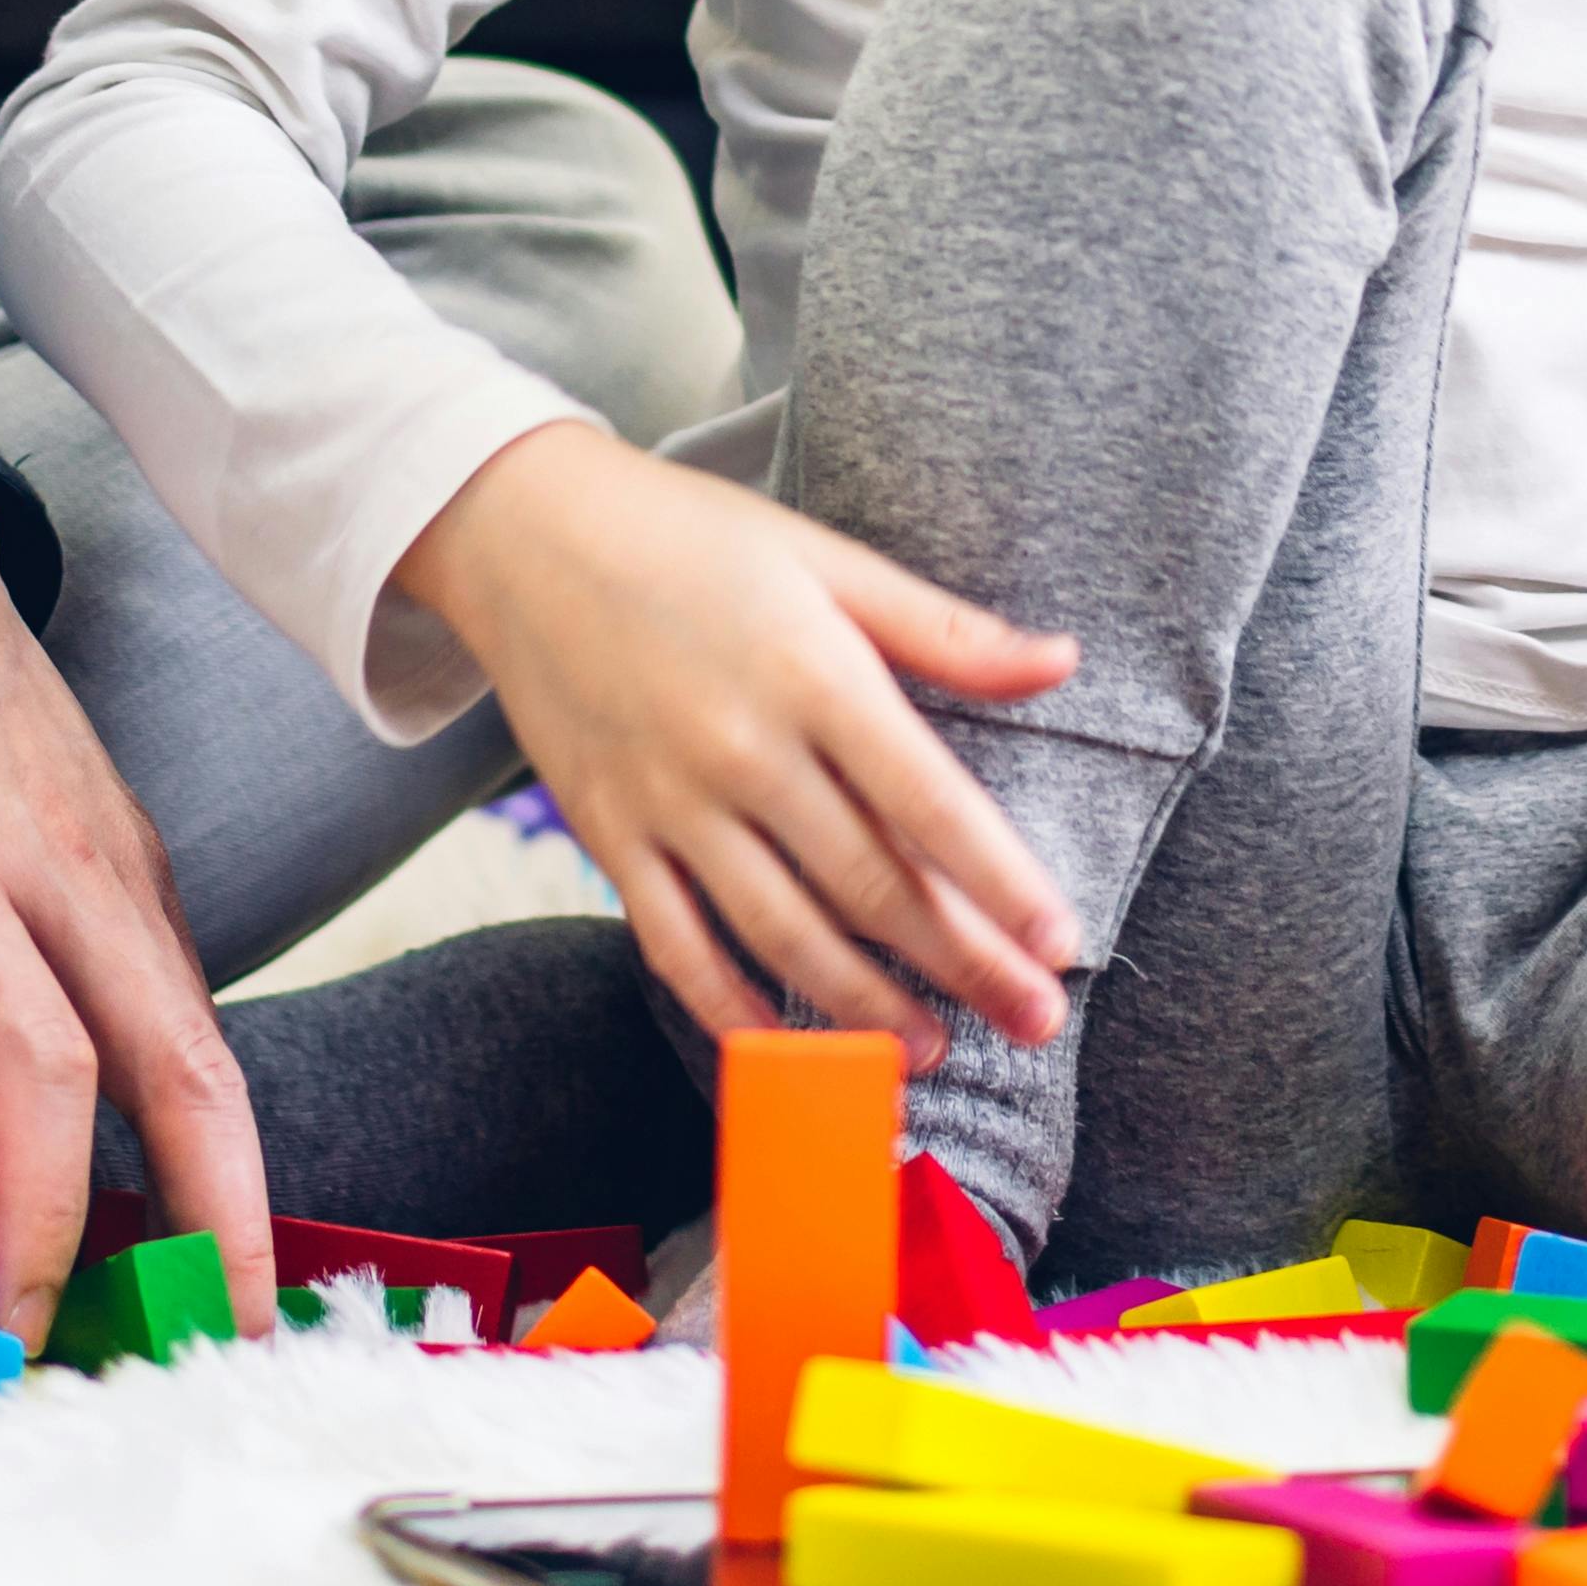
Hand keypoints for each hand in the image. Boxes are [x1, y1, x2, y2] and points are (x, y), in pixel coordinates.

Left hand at [0, 416, 256, 1339]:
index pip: (38, 1066)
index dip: (47, 1210)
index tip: (16, 1319)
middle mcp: (50, 855)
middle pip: (183, 1061)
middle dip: (216, 1221)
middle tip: (216, 1347)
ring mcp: (109, 841)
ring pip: (202, 1029)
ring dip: (218, 1171)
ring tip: (198, 1302)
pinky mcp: (128, 841)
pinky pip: (179, 987)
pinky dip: (189, 1097)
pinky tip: (161, 1182)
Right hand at [397, 423, 1081, 1056]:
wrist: (524, 534)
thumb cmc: (691, 538)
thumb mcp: (826, 558)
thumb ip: (944, 628)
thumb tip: (1062, 661)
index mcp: (811, 672)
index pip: (928, 800)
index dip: (1001, 882)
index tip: (1062, 944)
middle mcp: (742, 748)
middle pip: (870, 882)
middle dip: (963, 963)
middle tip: (1036, 1021)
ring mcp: (669, 801)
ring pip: (782, 931)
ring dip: (864, 1004)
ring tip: (932, 1051)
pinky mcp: (608, 835)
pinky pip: (675, 944)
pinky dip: (730, 1007)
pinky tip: (785, 1046)